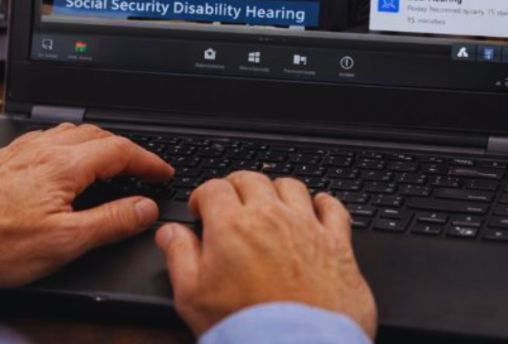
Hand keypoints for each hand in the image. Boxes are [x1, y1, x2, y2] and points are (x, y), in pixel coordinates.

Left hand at [0, 123, 172, 291]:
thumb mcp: (64, 242)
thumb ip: (111, 221)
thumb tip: (145, 207)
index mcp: (64, 164)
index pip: (121, 150)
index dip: (149, 161)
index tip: (164, 173)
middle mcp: (43, 149)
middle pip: (99, 134)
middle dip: (128, 149)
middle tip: (144, 169)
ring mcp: (21, 151)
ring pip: (72, 132)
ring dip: (99, 143)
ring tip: (111, 162)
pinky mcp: (4, 160)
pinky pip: (47, 139)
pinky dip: (71, 145)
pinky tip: (64, 162)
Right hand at [155, 171, 376, 338]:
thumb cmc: (246, 327)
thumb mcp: (193, 297)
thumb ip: (179, 256)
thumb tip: (169, 233)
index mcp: (232, 225)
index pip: (214, 188)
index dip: (203, 195)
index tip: (202, 208)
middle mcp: (271, 216)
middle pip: (252, 180)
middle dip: (237, 186)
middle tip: (232, 202)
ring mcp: (307, 226)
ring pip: (291, 186)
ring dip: (277, 190)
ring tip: (270, 204)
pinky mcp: (337, 242)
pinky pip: (333, 207)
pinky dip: (324, 202)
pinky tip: (318, 206)